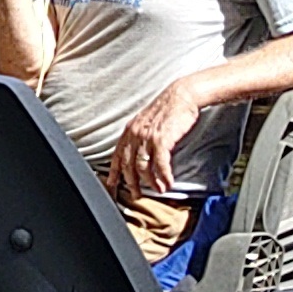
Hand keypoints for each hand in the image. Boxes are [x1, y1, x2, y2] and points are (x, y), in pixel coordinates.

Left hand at [107, 80, 204, 209]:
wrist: (182, 95)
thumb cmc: (168, 108)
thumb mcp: (147, 121)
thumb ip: (140, 136)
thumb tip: (139, 153)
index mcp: (129, 130)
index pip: (116, 156)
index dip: (113, 173)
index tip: (111, 186)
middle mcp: (135, 134)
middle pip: (128, 166)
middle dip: (132, 184)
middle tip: (137, 195)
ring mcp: (147, 137)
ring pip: (143, 168)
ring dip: (151, 183)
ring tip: (159, 190)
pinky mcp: (161, 140)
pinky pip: (160, 164)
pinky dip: (164, 176)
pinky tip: (168, 183)